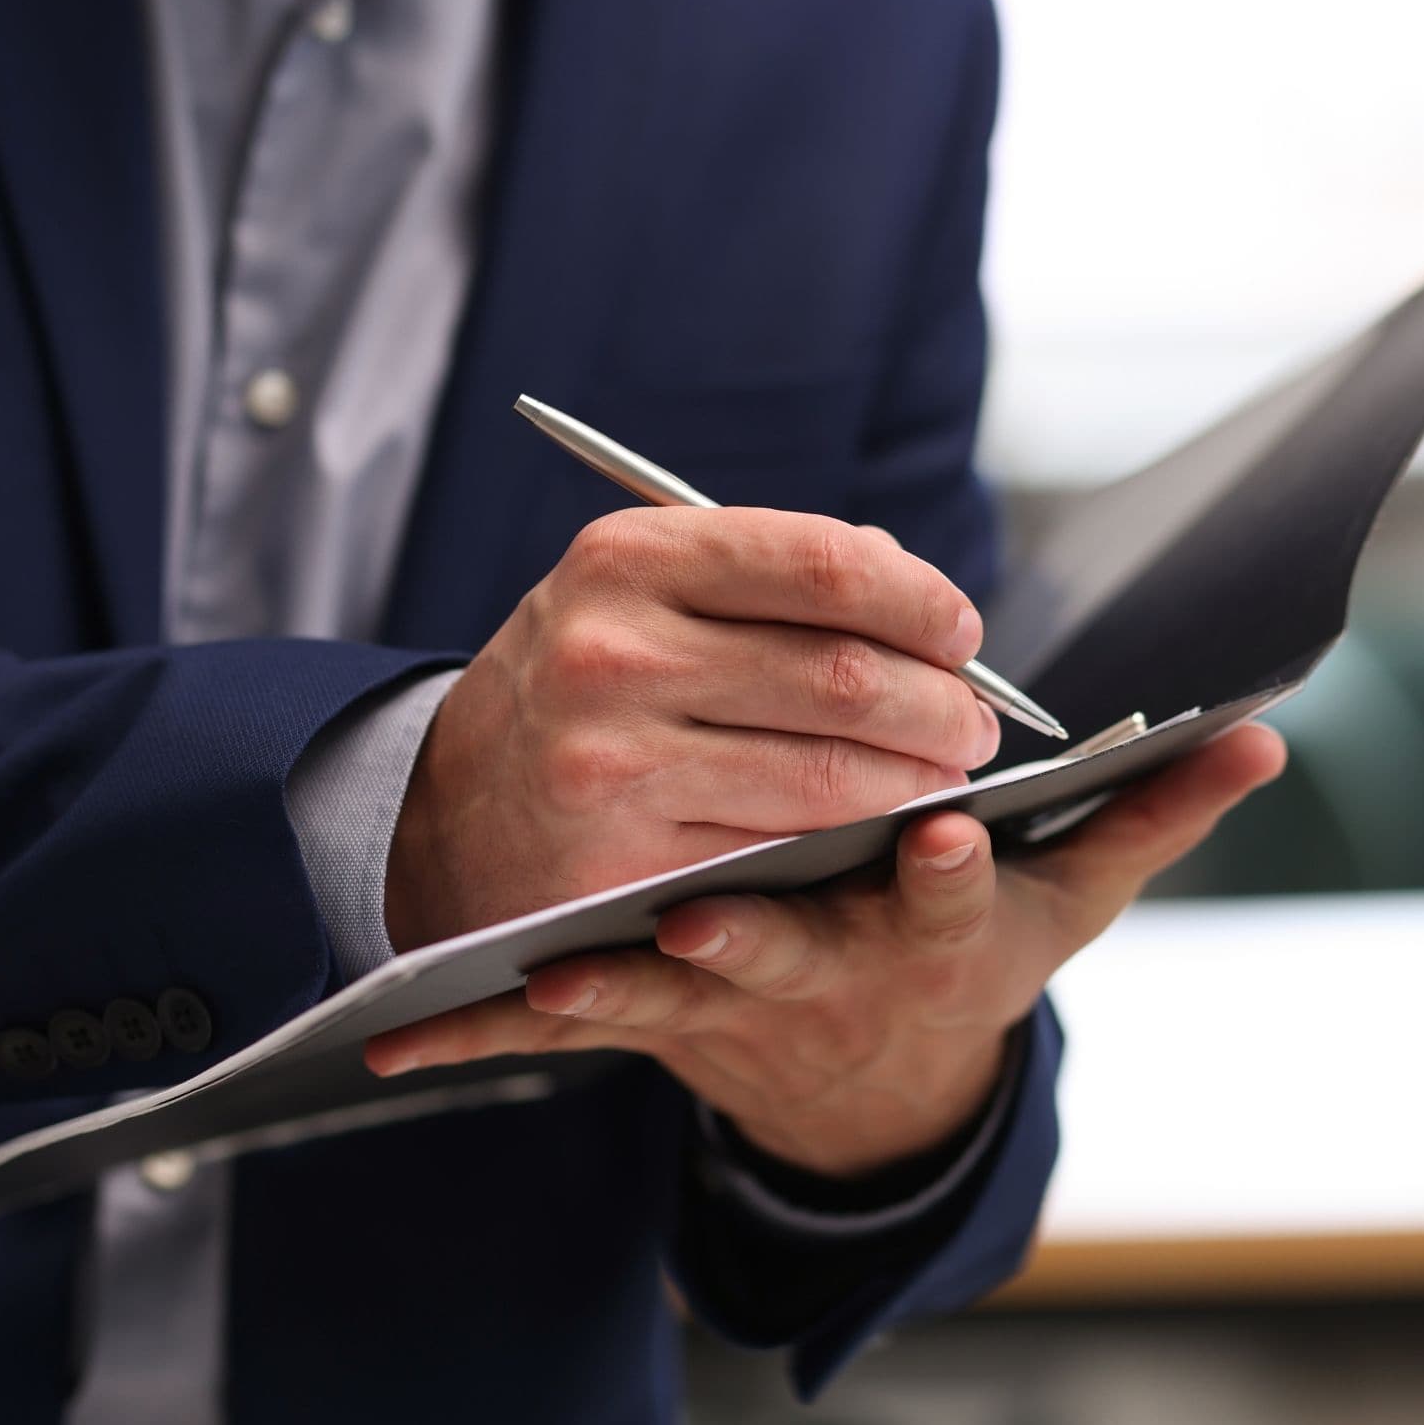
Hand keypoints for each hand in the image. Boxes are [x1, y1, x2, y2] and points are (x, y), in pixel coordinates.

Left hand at [366, 724, 1287, 1174]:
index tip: (944, 829)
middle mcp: (824, 975)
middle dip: (753, 940)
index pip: (947, 903)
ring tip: (535, 993)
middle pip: (789, 960)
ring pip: (654, 1006)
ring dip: (599, 1002)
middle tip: (705, 919)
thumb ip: (1142, 819)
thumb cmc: (961, 957)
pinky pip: (562, 1029)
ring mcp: (726, 1003)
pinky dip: (486, 1036)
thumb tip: (1253, 738)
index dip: (950, 869)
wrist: (867, 1068)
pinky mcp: (651, 1013)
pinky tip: (403, 1049)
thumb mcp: (1060, 906)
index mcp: (925, 938)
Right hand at [383, 508, 998, 950]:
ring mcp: (612, 764)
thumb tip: (915, 590)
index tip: (962, 633)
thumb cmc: (574, 690)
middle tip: (976, 724)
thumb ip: (764, 578)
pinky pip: (783, 855)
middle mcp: (612, 653)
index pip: (822, 565)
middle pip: (844, 676)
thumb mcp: (635, 597)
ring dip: (919, 782)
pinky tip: (876, 833)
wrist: (447, 812)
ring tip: (946, 777)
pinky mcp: (620, 865)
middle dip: (943, 705)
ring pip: (831, 777)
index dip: (919, 601)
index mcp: (627, 560)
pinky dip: (852, 846)